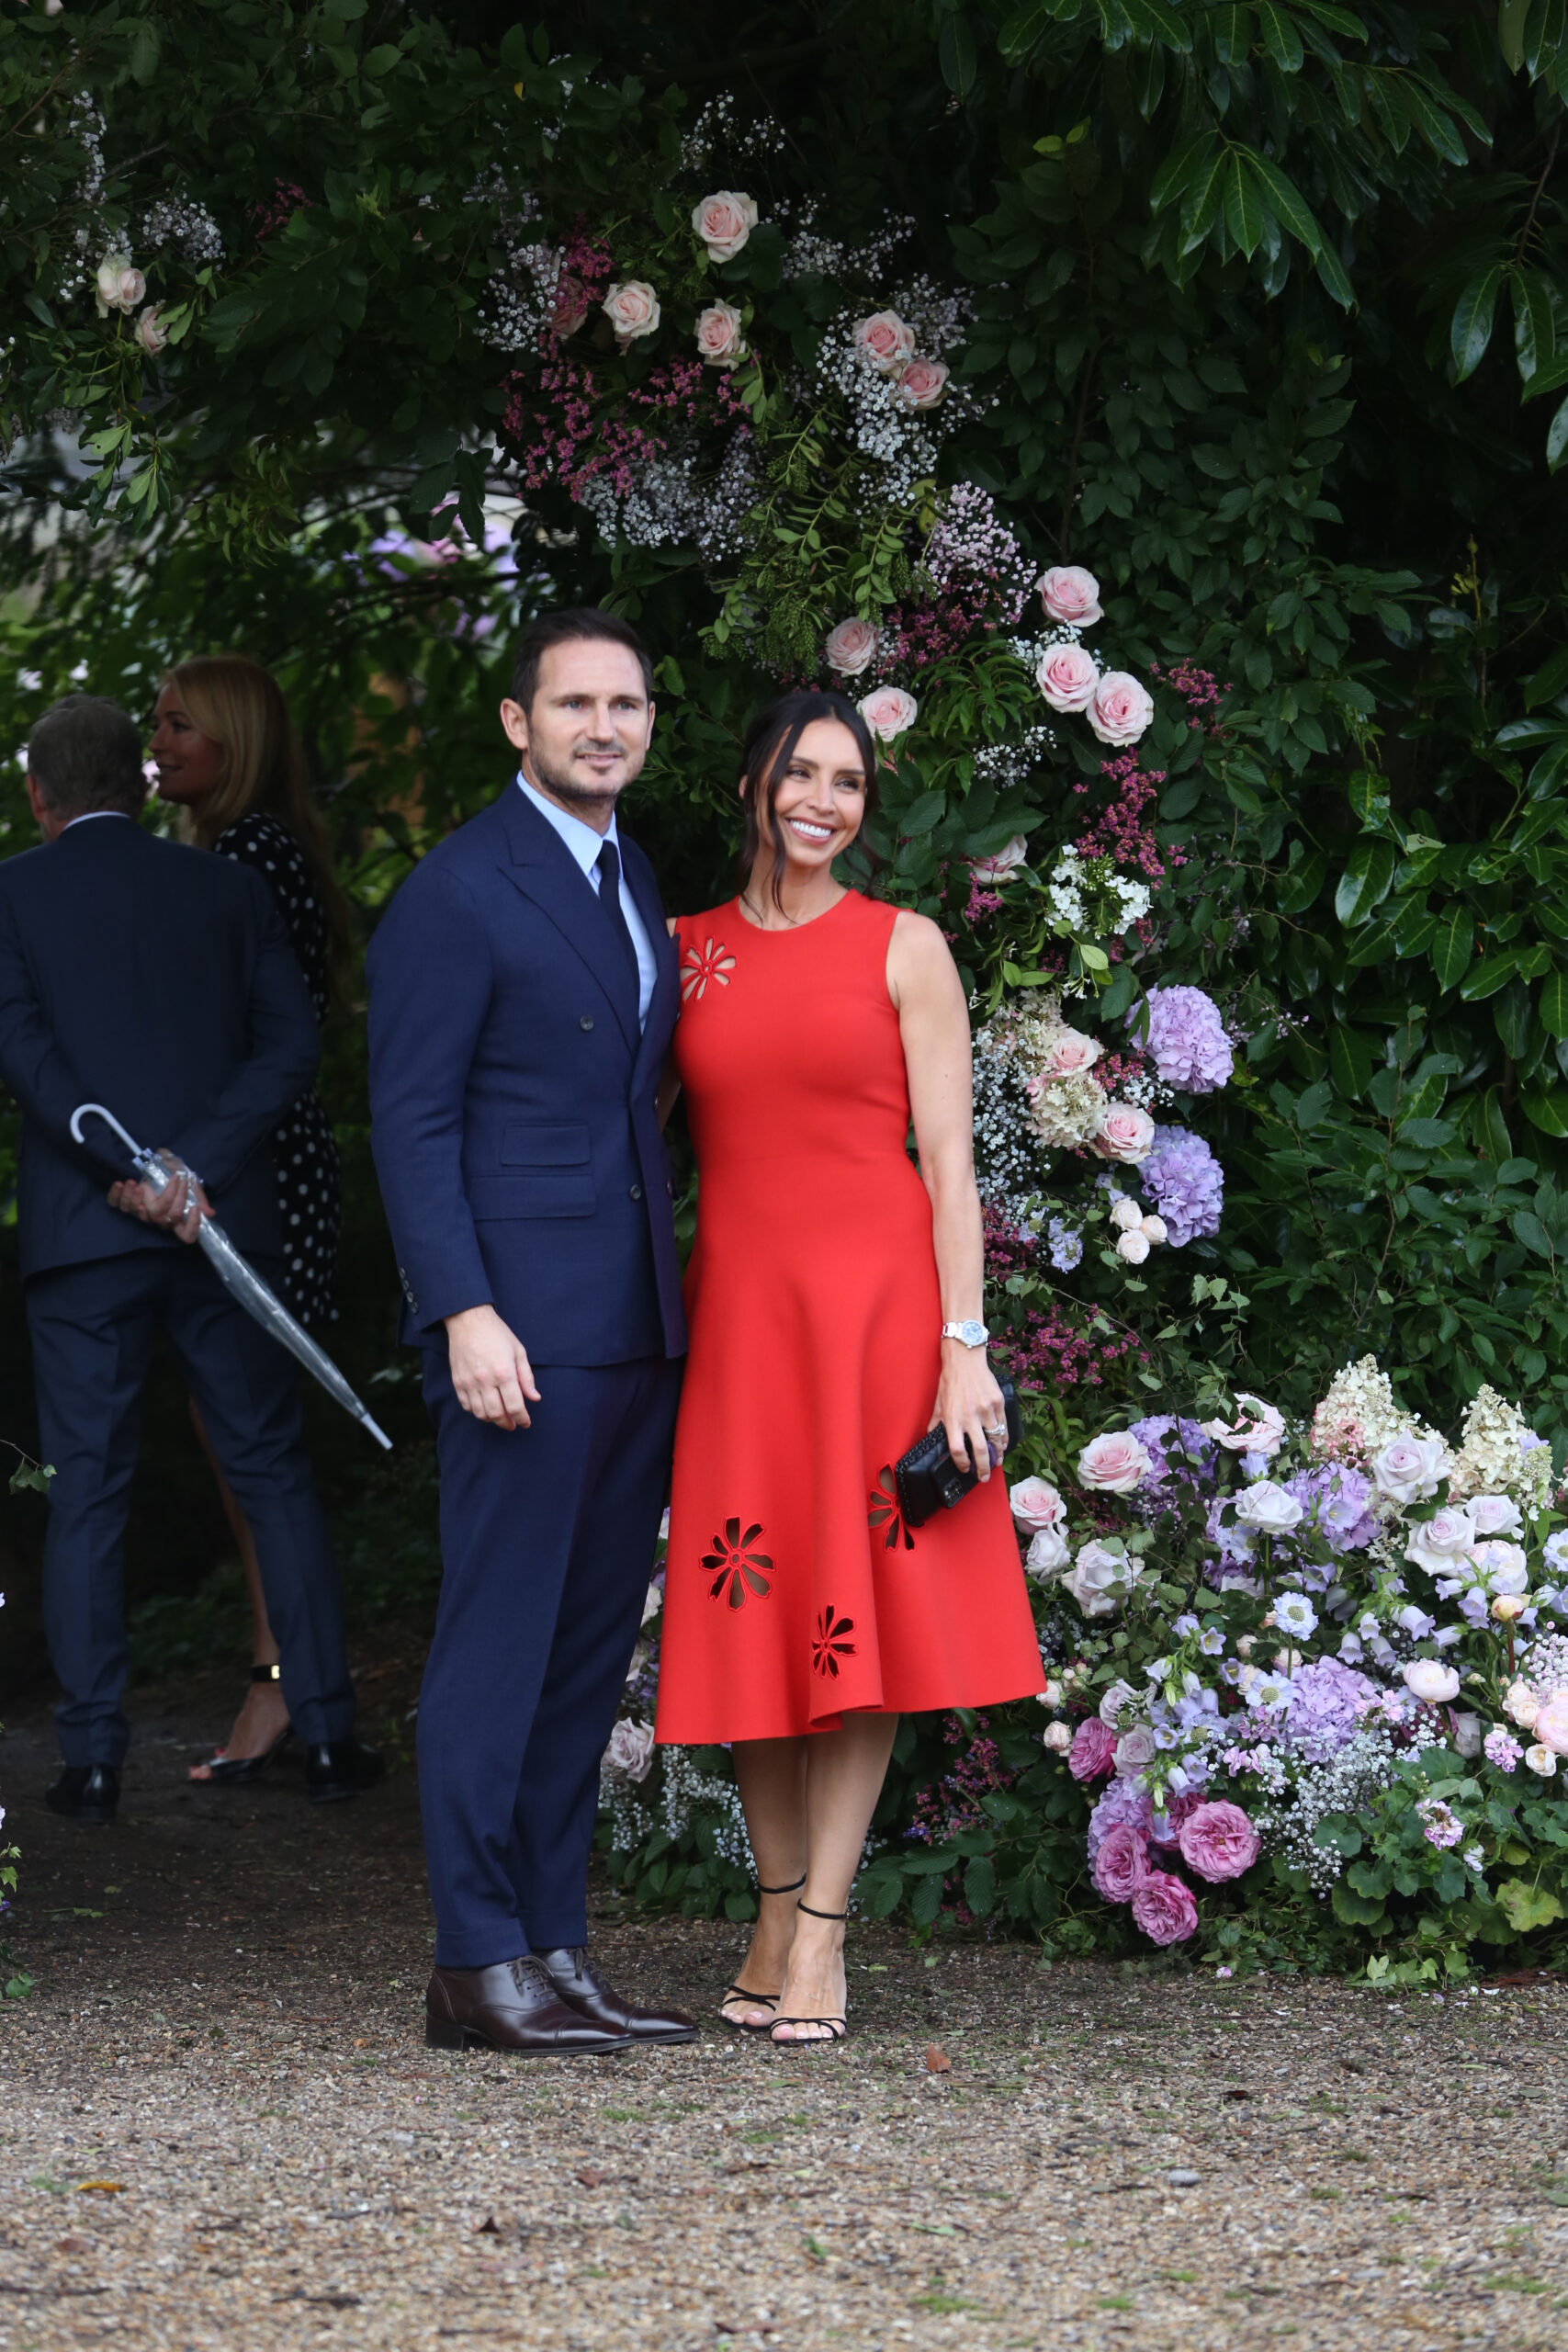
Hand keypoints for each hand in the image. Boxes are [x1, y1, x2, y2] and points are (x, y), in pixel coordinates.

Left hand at [107, 1150, 208, 1244]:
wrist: (160, 1160)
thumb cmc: (177, 1174)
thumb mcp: (191, 1183)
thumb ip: (198, 1198)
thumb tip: (210, 1214)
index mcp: (176, 1218)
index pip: (185, 1235)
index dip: (190, 1226)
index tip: (193, 1208)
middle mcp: (159, 1218)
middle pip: (163, 1219)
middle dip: (170, 1198)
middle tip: (176, 1178)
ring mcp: (142, 1212)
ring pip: (139, 1214)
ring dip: (136, 1199)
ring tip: (137, 1183)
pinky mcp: (127, 1202)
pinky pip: (117, 1204)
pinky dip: (117, 1194)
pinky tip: (121, 1183)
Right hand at [445, 1304, 541, 1429]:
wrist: (468, 1321)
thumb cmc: (497, 1334)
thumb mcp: (519, 1351)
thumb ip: (527, 1377)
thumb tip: (535, 1398)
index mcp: (504, 1372)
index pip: (515, 1406)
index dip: (522, 1418)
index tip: (525, 1423)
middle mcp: (485, 1380)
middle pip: (497, 1414)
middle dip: (507, 1423)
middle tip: (513, 1424)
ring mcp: (469, 1382)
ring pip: (480, 1413)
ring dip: (492, 1419)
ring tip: (500, 1417)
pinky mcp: (458, 1382)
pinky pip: (466, 1405)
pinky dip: (476, 1412)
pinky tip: (485, 1408)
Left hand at [929, 1340, 1007, 1481]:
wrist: (965, 1359)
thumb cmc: (950, 1381)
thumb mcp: (938, 1404)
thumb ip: (935, 1423)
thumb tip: (930, 1438)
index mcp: (953, 1418)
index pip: (957, 1450)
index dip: (962, 1464)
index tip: (965, 1469)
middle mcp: (970, 1416)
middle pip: (980, 1450)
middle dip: (983, 1468)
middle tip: (983, 1477)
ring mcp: (986, 1409)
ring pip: (995, 1440)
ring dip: (997, 1455)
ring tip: (996, 1463)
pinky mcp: (998, 1402)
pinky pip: (1003, 1426)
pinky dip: (1004, 1438)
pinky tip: (1002, 1445)